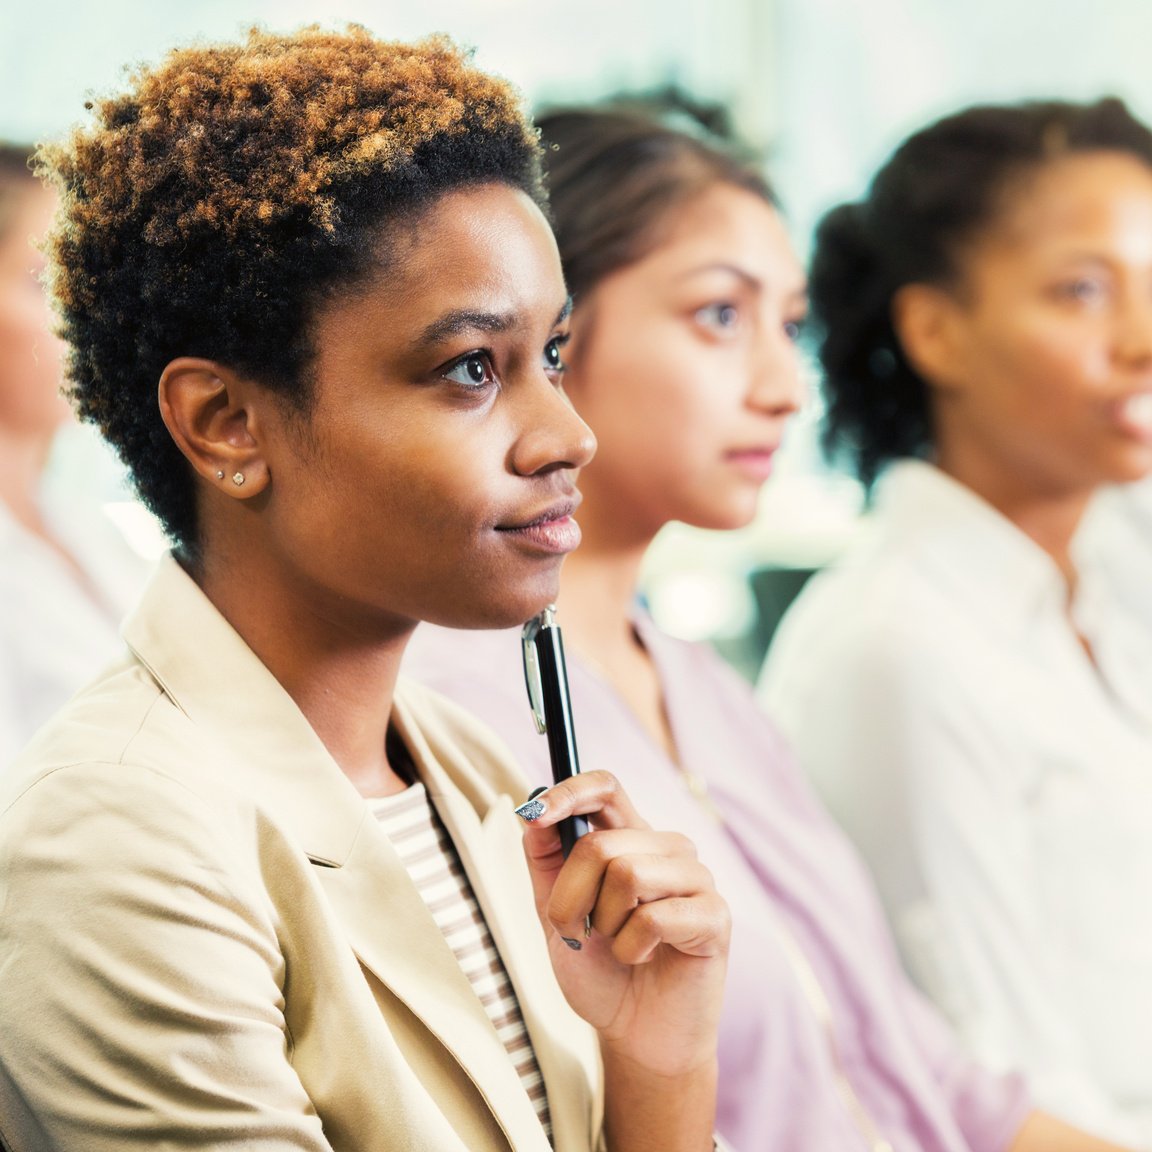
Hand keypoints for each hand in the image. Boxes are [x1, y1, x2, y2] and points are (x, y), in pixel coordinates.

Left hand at [517, 770, 729, 1078]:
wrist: (635, 1034)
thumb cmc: (600, 970)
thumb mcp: (556, 912)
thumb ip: (546, 860)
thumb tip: (532, 809)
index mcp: (631, 838)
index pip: (606, 787)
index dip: (570, 791)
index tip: (536, 812)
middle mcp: (668, 848)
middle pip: (601, 843)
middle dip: (570, 897)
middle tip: (577, 932)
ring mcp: (697, 878)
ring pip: (627, 874)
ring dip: (603, 924)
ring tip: (617, 945)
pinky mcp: (715, 915)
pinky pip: (653, 917)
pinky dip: (631, 948)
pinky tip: (644, 959)